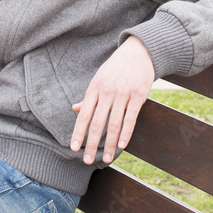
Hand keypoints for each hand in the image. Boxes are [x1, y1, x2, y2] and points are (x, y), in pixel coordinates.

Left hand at [70, 36, 154, 164]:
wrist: (139, 52)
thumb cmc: (116, 68)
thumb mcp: (99, 79)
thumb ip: (89, 97)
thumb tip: (75, 110)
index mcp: (94, 88)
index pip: (84, 115)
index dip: (78, 133)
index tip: (73, 148)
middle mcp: (106, 92)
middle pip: (96, 123)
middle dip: (91, 144)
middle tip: (87, 160)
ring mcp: (122, 94)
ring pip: (114, 124)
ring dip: (109, 144)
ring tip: (107, 159)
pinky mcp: (138, 95)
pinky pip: (131, 118)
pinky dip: (126, 133)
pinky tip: (122, 145)